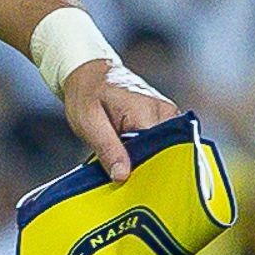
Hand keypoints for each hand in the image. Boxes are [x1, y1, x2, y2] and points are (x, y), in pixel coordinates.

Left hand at [58, 56, 178, 184]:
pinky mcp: (164, 118)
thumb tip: (122, 175)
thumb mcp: (89, 123)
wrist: (90, 73)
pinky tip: (131, 153)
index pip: (159, 152)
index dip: (145, 170)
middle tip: (122, 172)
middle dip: (146, 167)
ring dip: (146, 159)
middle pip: (166, 153)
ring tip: (124, 159)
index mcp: (147, 112)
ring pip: (165, 149)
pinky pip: (162, 143)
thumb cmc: (87, 93)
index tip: (130, 181)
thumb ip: (108, 149)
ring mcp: (168, 114)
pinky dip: (147, 152)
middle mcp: (165, 112)